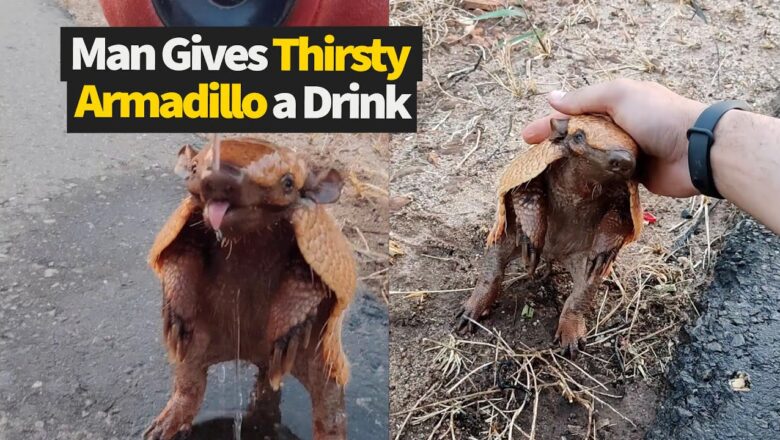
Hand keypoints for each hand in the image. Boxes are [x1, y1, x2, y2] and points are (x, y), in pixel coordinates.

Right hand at [522, 79, 706, 197]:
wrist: (696, 151)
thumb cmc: (658, 117)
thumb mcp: (619, 96)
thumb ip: (584, 99)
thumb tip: (551, 98)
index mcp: (613, 106)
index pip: (572, 114)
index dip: (548, 125)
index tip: (526, 138)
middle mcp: (616, 129)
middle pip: (577, 139)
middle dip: (553, 149)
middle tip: (532, 163)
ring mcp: (623, 155)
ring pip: (588, 161)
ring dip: (568, 169)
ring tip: (544, 181)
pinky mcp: (630, 178)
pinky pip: (603, 181)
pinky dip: (588, 184)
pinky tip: (569, 192)